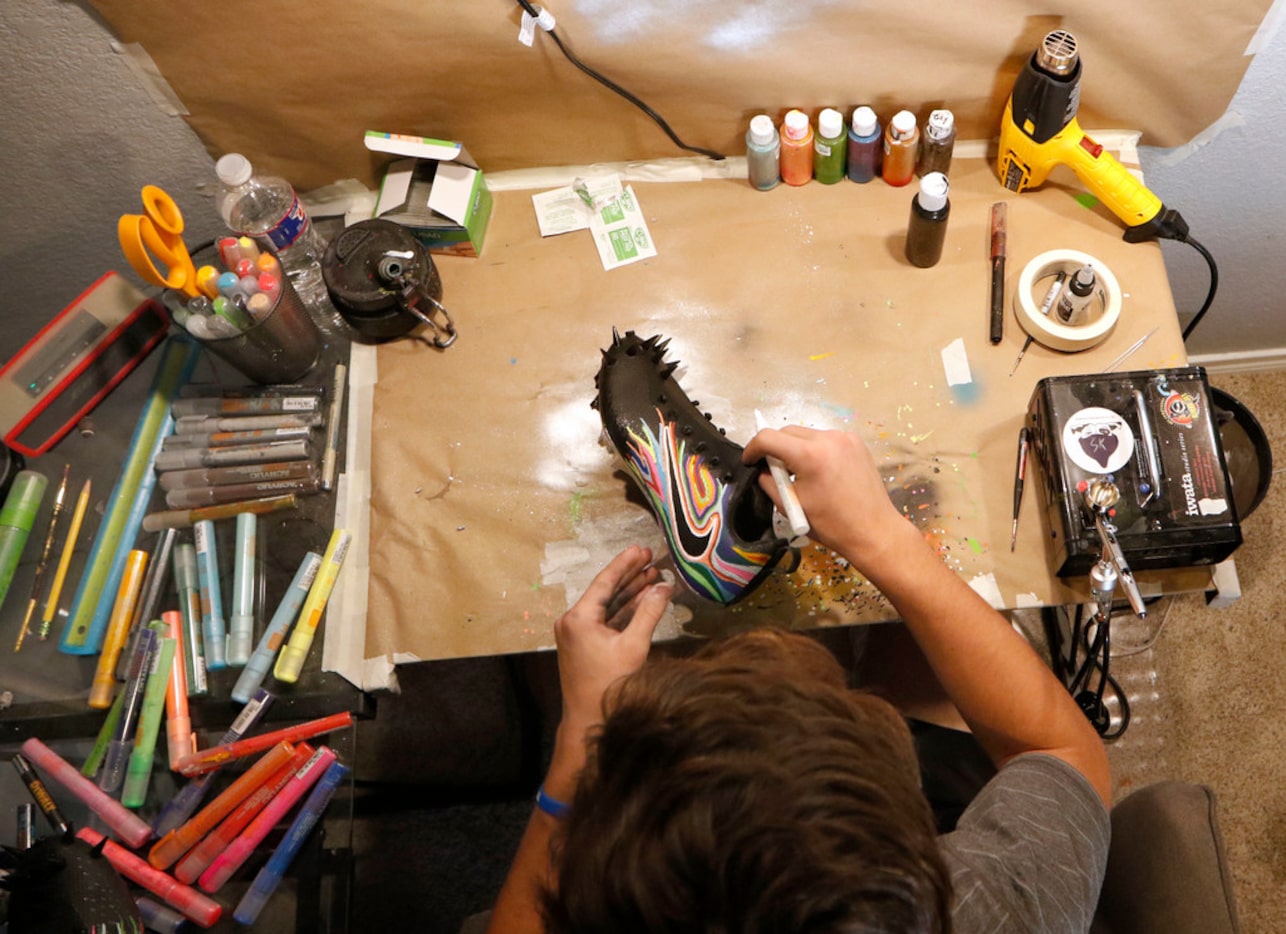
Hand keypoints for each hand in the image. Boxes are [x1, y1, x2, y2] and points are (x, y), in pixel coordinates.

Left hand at [548, 545, 671, 792]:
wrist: (588, 719)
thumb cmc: (609, 684)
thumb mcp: (634, 645)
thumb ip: (649, 613)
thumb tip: (665, 588)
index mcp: (579, 617)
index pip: (605, 581)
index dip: (625, 564)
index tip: (641, 549)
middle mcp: (573, 621)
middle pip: (606, 590)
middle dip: (630, 575)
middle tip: (651, 558)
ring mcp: (577, 633)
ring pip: (607, 605)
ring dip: (630, 592)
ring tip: (654, 576)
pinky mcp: (584, 644)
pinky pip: (606, 620)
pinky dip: (624, 611)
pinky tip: (644, 600)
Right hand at [742, 426, 911, 569]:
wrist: (873, 531)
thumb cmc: (831, 524)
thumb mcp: (791, 505)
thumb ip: (770, 482)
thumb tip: (763, 470)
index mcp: (809, 455)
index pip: (768, 437)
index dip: (753, 448)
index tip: (749, 460)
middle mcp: (828, 439)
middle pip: (787, 432)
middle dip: (775, 448)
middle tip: (774, 470)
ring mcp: (845, 438)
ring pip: (806, 434)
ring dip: (795, 448)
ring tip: (798, 473)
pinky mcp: (856, 443)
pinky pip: (825, 439)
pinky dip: (815, 450)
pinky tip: (819, 471)